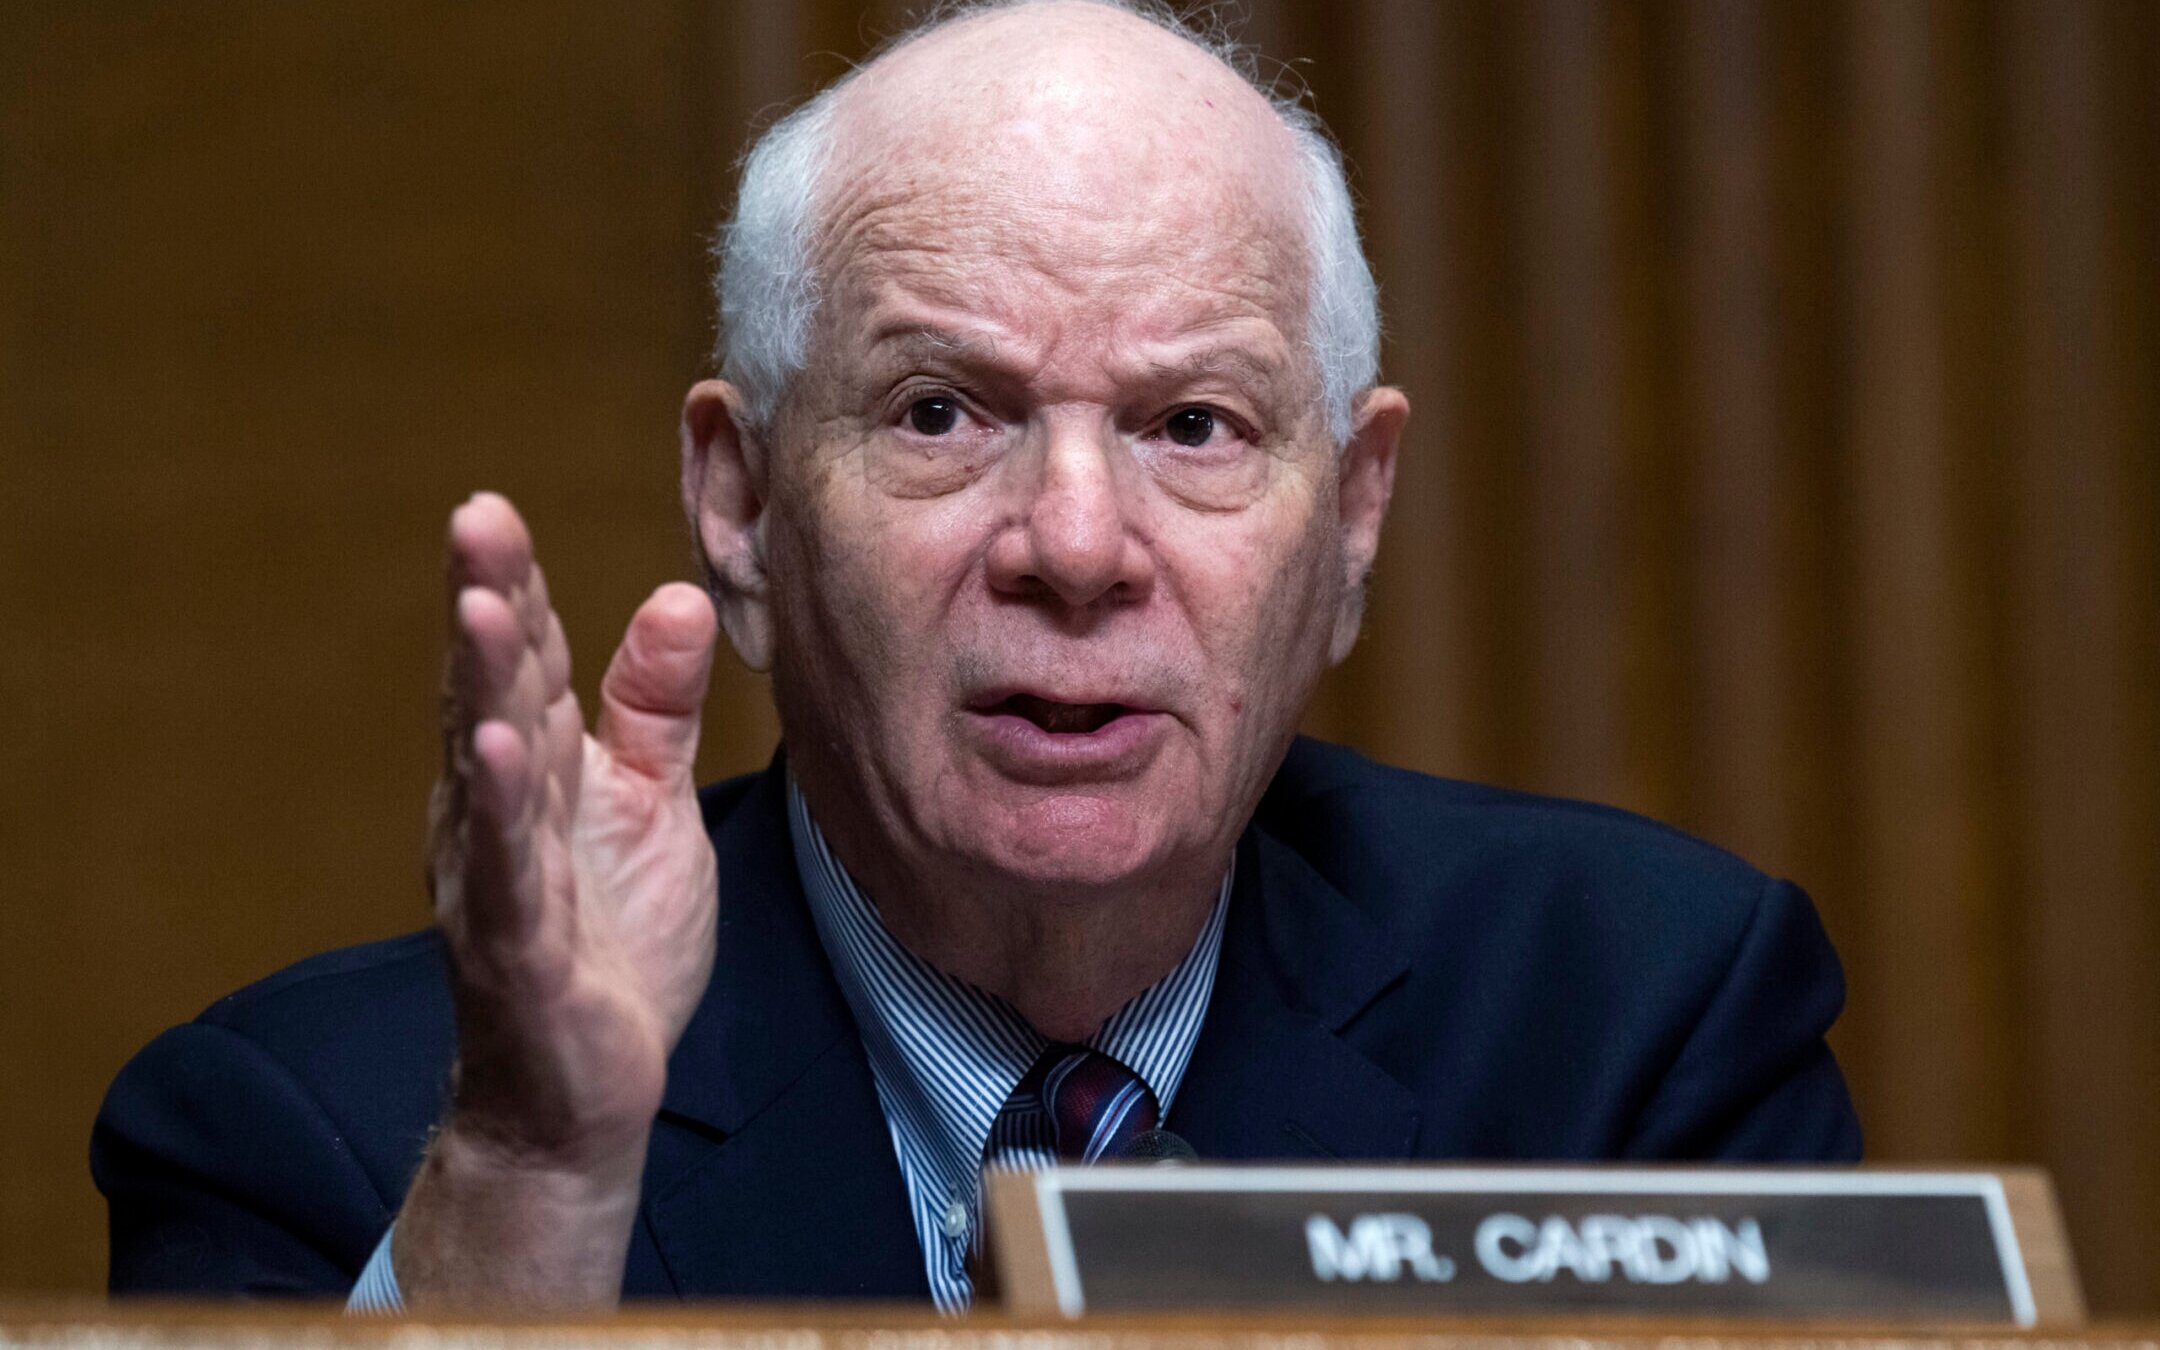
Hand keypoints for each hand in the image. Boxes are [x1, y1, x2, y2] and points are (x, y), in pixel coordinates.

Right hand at [398, 492, 718, 1304]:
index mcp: (536, 773)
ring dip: (484, 687)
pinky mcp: (519, 951)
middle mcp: (500, 814)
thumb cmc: (611, 941)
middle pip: (492, 695)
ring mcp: (499, 880)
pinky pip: (508, 875)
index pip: (524, 666)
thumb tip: (678, 597)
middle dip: (486, 605)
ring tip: (485, 604)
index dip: (514, 588)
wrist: (584, 1092)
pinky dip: (504, 813)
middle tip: (475, 516)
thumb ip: (652, 708)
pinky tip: (500, 754)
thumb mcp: (649, 805)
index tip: (494, 507)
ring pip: (488, 769)